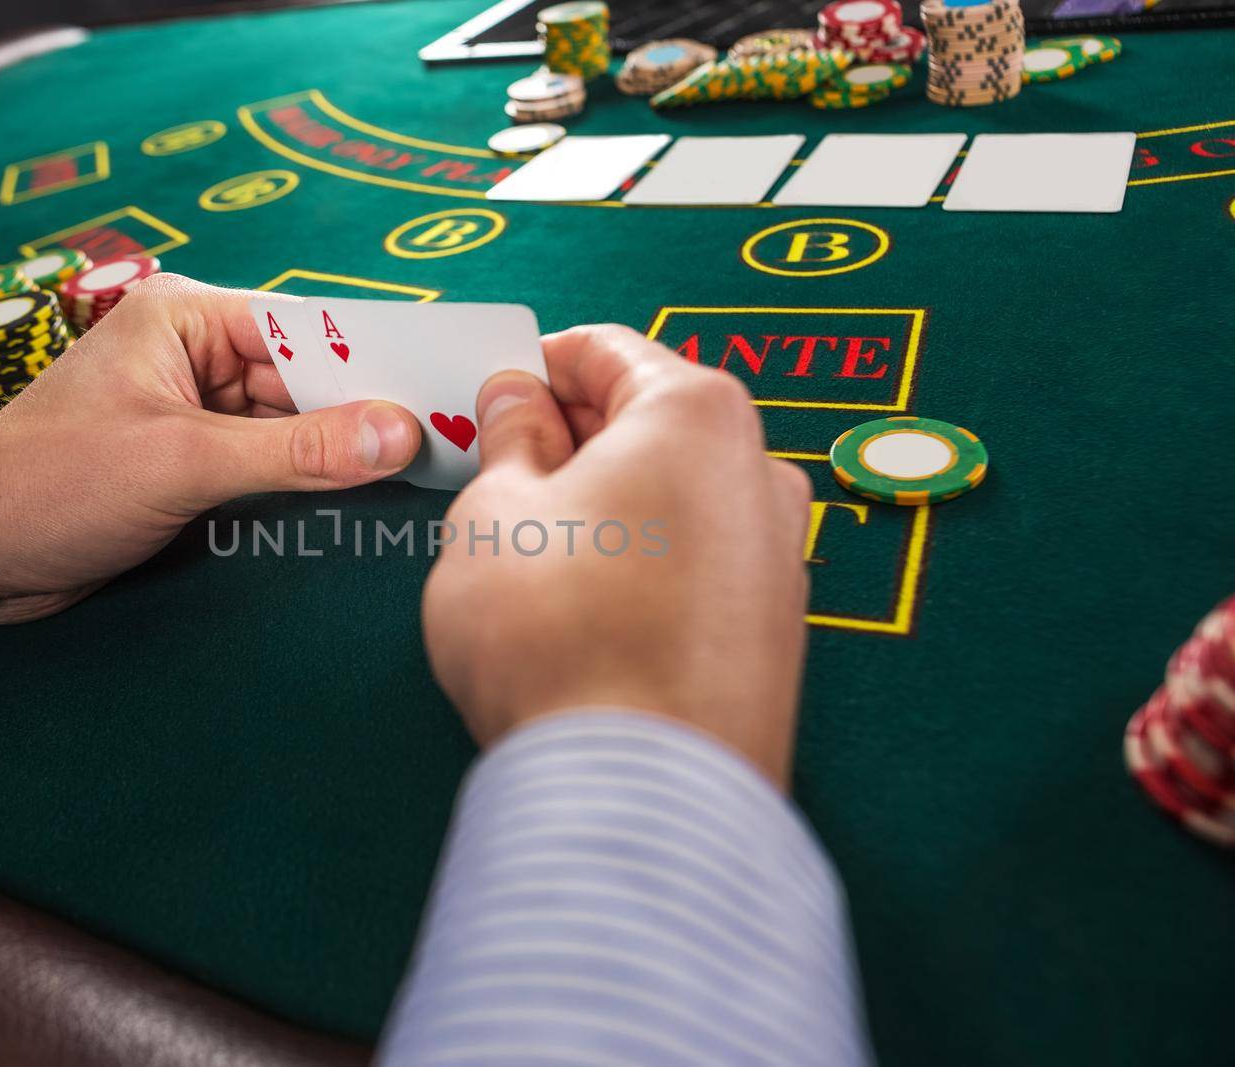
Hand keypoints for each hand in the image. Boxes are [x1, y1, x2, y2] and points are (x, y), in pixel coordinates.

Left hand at [0, 274, 419, 659]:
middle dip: (367, 416)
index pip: (307, 329)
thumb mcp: (181, 464)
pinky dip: (307, 486)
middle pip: (309, 379)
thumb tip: (399, 434)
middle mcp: (194, 354)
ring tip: (424, 477)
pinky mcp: (189, 466)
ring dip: (341, 457)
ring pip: (294, 428)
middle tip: (453, 446)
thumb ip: (294, 453)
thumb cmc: (49, 487)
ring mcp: (193, 413)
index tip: (451, 390)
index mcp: (186, 317)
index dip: (378, 363)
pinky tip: (361, 504)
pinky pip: (268, 467)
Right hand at [421, 325, 811, 787]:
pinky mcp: (778, 629)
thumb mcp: (493, 513)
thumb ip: (508, 439)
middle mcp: (760, 470)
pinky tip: (587, 608)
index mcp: (696, 412)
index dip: (537, 364)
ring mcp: (780, 553)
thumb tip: (518, 402)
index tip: (491, 393)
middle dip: (572, 436)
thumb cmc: (558, 636)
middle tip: (498, 473)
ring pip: (676, 495)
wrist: (641, 797)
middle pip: (652, 420)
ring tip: (535, 552)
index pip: (606, 350)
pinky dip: (643, 561)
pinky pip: (697, 562)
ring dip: (608, 503)